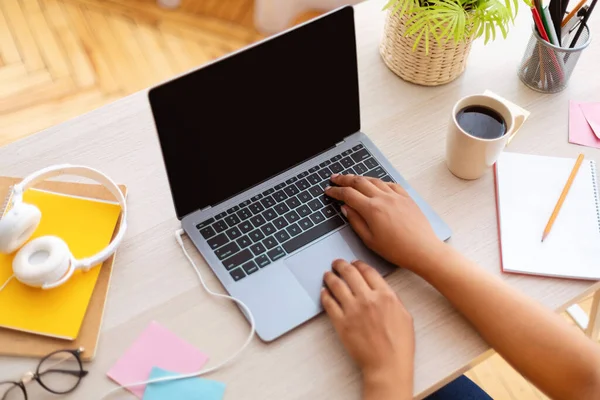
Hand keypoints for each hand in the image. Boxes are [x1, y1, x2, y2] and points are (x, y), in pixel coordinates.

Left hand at [322, 259, 413, 399]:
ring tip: (327, 274)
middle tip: (336, 263)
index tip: (354, 263)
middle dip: (340, 265)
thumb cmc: (399, 345)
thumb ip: (392, 298)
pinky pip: (329, 303)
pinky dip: (324, 295)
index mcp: (385, 295)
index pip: (367, 271)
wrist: (387, 365)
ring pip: (336, 285)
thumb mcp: (404, 315)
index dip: (358, 264)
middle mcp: (368, 299)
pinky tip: (324, 292)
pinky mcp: (341, 322)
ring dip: (330, 277)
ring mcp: (352, 310)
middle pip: (349, 273)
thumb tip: (381, 289)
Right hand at [325, 174, 441, 270]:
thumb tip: (346, 208)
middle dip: (344, 179)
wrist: (423, 250)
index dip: (335, 191)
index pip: (348, 194)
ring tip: (352, 178)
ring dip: (360, 177)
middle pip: (359, 182)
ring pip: (374, 180)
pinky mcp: (406, 197)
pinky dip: (379, 182)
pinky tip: (376, 184)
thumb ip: (355, 221)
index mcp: (371, 209)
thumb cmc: (397, 250)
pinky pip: (390, 184)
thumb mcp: (369, 240)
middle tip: (335, 178)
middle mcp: (383, 198)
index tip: (328, 190)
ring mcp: (396, 196)